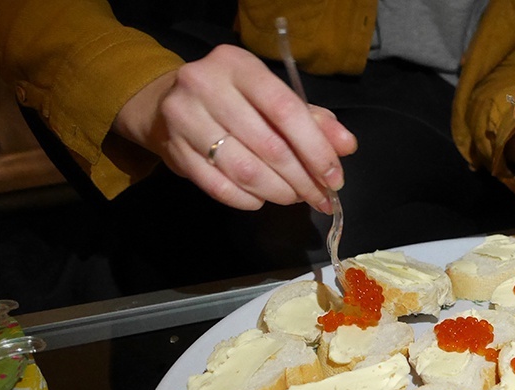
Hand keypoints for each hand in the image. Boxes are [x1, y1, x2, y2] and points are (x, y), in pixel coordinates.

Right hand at [113, 44, 356, 213]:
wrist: (167, 103)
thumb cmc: (234, 100)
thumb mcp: (273, 98)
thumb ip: (313, 121)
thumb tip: (346, 146)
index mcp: (238, 65)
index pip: (286, 110)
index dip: (316, 149)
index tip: (335, 178)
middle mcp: (206, 85)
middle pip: (269, 146)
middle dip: (302, 179)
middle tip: (320, 197)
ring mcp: (184, 118)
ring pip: (245, 171)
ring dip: (278, 193)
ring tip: (294, 197)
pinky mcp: (173, 150)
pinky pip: (220, 187)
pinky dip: (248, 200)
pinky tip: (262, 199)